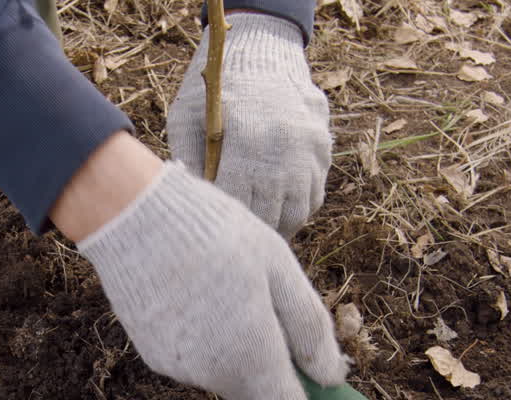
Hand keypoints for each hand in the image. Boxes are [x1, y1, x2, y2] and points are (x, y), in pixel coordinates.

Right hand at [77, 161, 346, 399]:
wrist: (131, 217)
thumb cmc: (216, 233)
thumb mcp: (280, 267)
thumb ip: (310, 327)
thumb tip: (331, 378)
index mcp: (254, 355)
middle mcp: (215, 374)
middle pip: (262, 399)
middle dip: (281, 381)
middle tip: (286, 328)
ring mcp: (181, 370)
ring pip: (229, 379)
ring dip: (244, 358)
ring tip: (235, 295)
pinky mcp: (155, 358)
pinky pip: (199, 365)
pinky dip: (211, 346)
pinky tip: (202, 298)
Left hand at [167, 13, 331, 237]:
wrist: (263, 48)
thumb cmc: (216, 84)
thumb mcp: (187, 115)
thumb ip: (186, 161)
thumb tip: (189, 204)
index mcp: (249, 140)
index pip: (236, 203)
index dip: (223, 220)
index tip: (209, 225)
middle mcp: (287, 149)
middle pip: (268, 214)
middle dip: (247, 230)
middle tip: (229, 240)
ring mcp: (311, 151)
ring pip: (296, 212)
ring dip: (275, 227)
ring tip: (252, 232)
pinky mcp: (324, 150)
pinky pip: (314, 196)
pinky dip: (295, 210)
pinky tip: (274, 211)